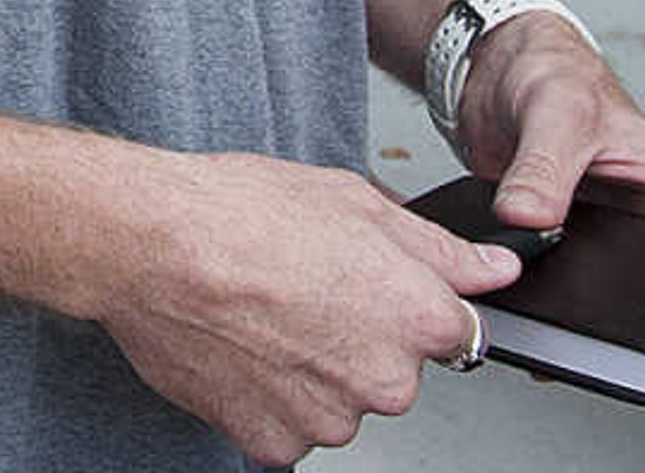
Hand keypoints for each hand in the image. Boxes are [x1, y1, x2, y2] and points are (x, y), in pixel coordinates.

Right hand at [84, 150, 521, 463]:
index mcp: (418, 318)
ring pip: (338, 401)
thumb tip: (494, 269)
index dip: (406, 302)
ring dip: (311, 372)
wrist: (150, 248)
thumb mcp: (353, 201)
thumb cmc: (240, 214)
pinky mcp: (275, 443)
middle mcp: (386, 380)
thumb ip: (438, 249)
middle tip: (301, 290)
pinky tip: (242, 349)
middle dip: (357, 339)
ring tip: (262, 317)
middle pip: (391, 371)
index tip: (368, 289)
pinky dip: (268, 398)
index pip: (452, 330)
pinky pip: (288, 426)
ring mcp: (330, 419)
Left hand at [443, 13, 644, 399]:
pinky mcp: (566, 257)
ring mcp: (612, 248)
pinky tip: (534, 340)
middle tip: (642, 375)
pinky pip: (571, 305)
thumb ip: (545, 166)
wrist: (499, 75)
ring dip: (603, 343)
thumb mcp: (557, 114)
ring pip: (624, 315)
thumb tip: (528, 216)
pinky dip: (555, 327)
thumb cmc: (553, 78)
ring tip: (574, 360)